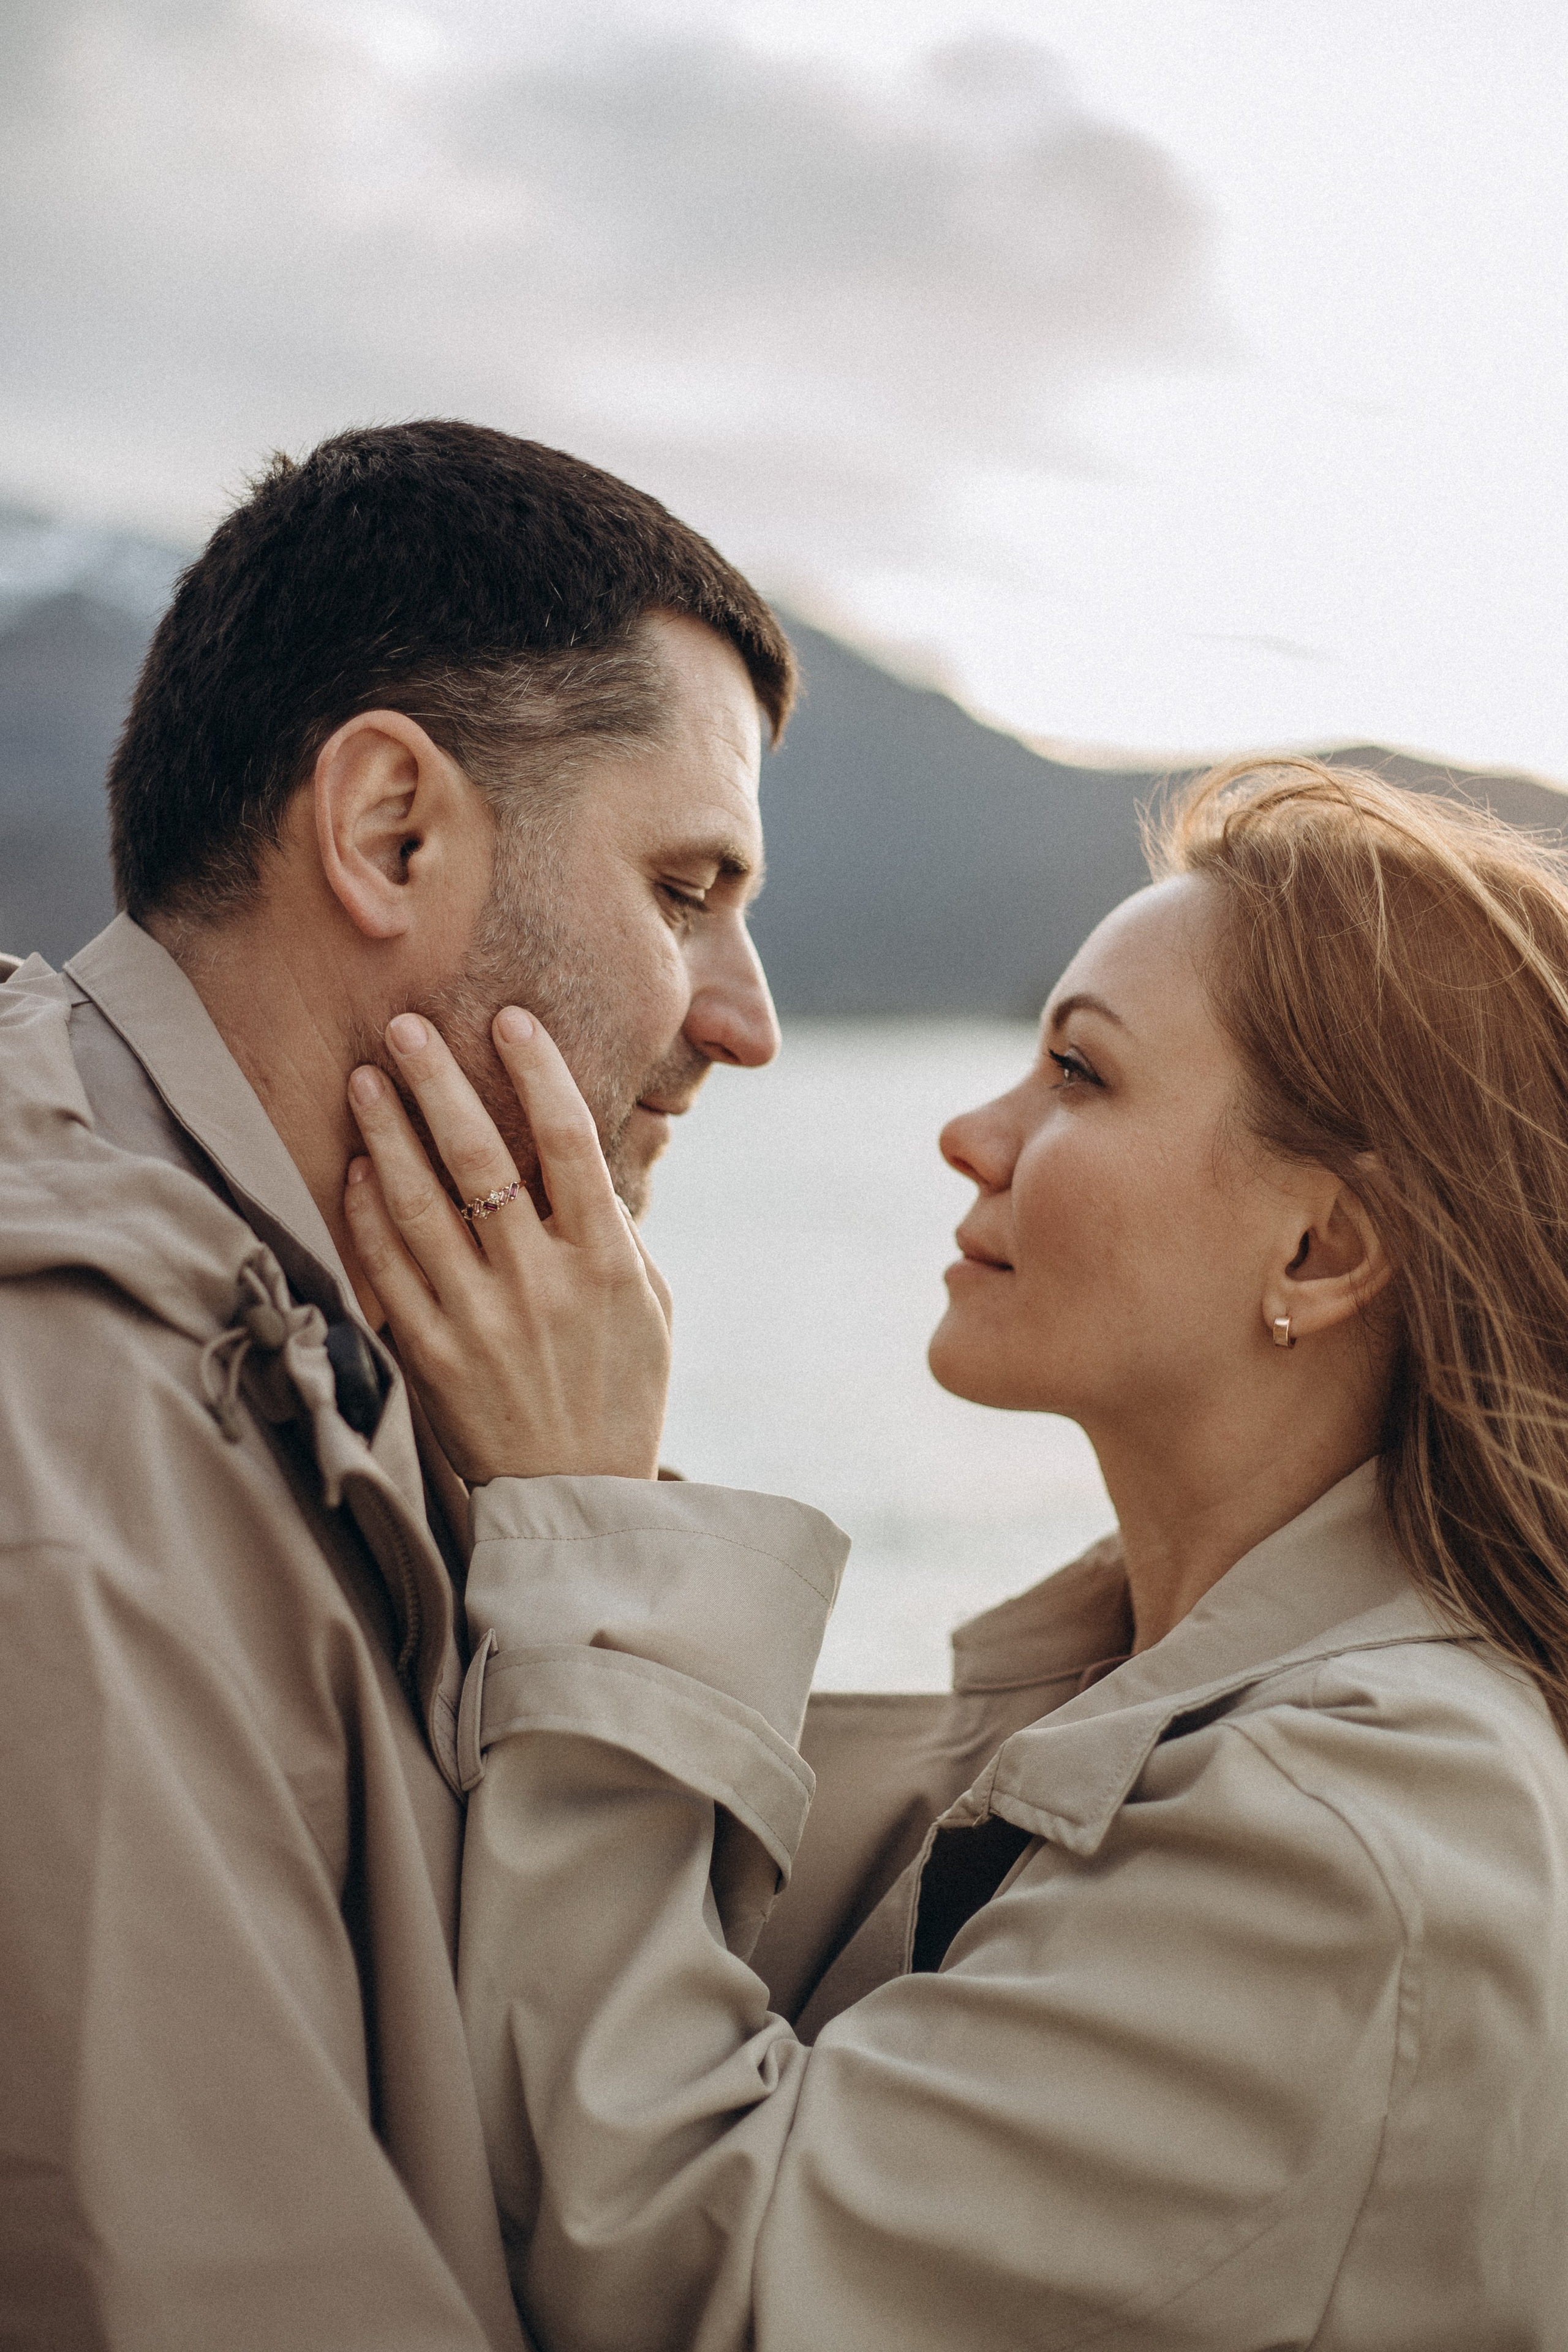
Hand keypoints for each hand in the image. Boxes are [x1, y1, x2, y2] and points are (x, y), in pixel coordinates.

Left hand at [343, 1006, 672, 1483]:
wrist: (576, 1501)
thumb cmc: (622, 1393)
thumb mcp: (649, 1308)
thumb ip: (616, 1231)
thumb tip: (583, 1157)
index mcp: (607, 1263)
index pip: (569, 1141)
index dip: (538, 1072)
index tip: (511, 1019)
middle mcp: (541, 1283)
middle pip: (482, 1157)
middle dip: (440, 1081)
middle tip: (405, 1024)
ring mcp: (479, 1319)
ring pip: (420, 1203)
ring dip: (388, 1131)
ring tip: (366, 1076)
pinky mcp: (430, 1355)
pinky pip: (389, 1267)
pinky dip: (370, 1210)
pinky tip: (358, 1165)